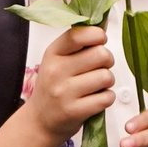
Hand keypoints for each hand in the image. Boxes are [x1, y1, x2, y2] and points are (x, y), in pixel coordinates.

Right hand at [18, 25, 115, 145]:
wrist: (40, 121)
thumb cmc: (53, 87)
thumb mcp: (57, 61)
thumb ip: (78, 45)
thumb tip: (102, 25)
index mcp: (52, 53)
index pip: (79, 35)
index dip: (97, 35)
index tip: (99, 41)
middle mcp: (56, 71)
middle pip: (101, 54)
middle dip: (107, 61)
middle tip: (99, 68)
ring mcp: (64, 92)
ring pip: (106, 76)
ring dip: (107, 82)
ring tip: (95, 86)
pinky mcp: (75, 111)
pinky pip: (107, 97)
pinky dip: (107, 98)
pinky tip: (95, 99)